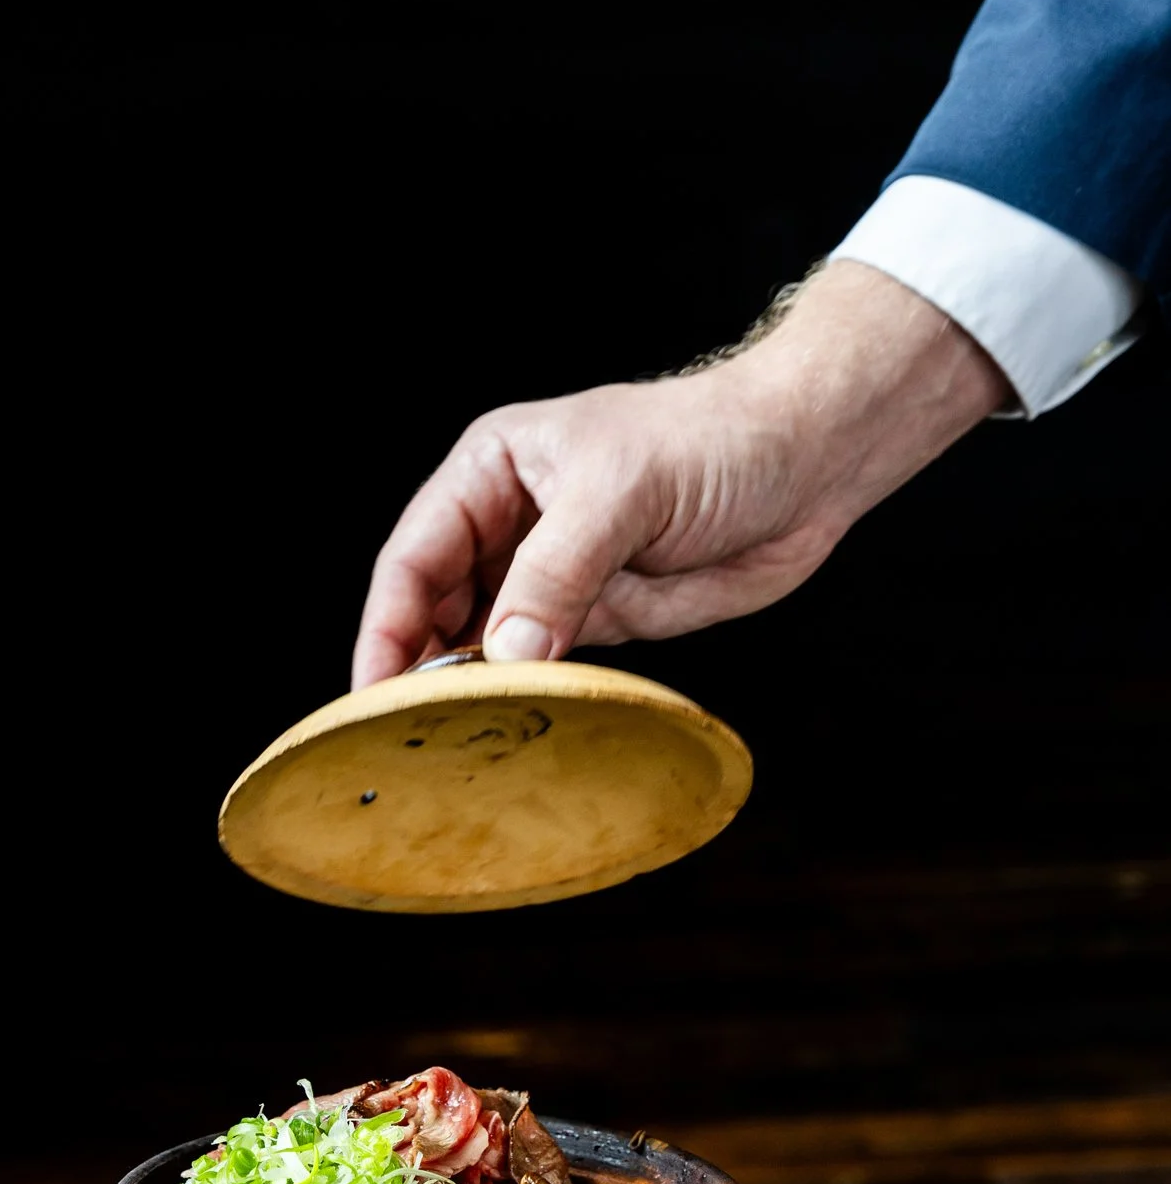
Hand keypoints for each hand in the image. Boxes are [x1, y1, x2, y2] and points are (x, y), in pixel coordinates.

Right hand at [352, 261, 1009, 687]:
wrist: (809, 462)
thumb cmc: (712, 440)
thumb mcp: (622, 493)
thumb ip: (558, 572)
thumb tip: (506, 651)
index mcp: (493, 472)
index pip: (413, 556)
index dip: (386, 625)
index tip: (374, 690)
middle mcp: (511, 526)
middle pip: (437, 608)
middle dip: (419, 667)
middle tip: (408, 735)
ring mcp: (554, 578)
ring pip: (487, 646)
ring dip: (473, 690)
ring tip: (454, 743)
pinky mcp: (600, 618)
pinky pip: (548, 668)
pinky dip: (530, 698)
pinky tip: (518, 726)